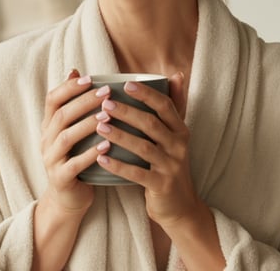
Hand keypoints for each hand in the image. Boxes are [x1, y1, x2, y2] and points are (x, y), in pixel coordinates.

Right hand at [39, 69, 108, 213]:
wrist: (68, 198)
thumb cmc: (76, 158)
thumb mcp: (72, 130)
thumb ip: (73, 104)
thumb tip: (76, 70)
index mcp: (49, 125)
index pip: (52, 99)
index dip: (69, 87)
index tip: (90, 78)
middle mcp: (46, 140)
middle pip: (61, 115)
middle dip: (84, 102)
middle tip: (107, 93)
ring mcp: (51, 159)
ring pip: (66, 138)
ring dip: (87, 125)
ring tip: (107, 116)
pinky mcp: (60, 178)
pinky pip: (74, 164)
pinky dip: (89, 154)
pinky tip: (107, 146)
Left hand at [93, 72, 203, 225]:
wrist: (179, 205)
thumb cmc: (170, 164)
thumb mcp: (175, 135)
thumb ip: (174, 107)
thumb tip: (176, 74)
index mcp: (181, 130)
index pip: (165, 105)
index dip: (146, 93)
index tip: (126, 83)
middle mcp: (179, 146)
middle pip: (152, 124)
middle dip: (127, 112)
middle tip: (104, 103)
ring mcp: (171, 166)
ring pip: (144, 148)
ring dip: (120, 136)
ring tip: (99, 126)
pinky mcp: (161, 185)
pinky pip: (138, 174)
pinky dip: (119, 165)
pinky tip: (101, 157)